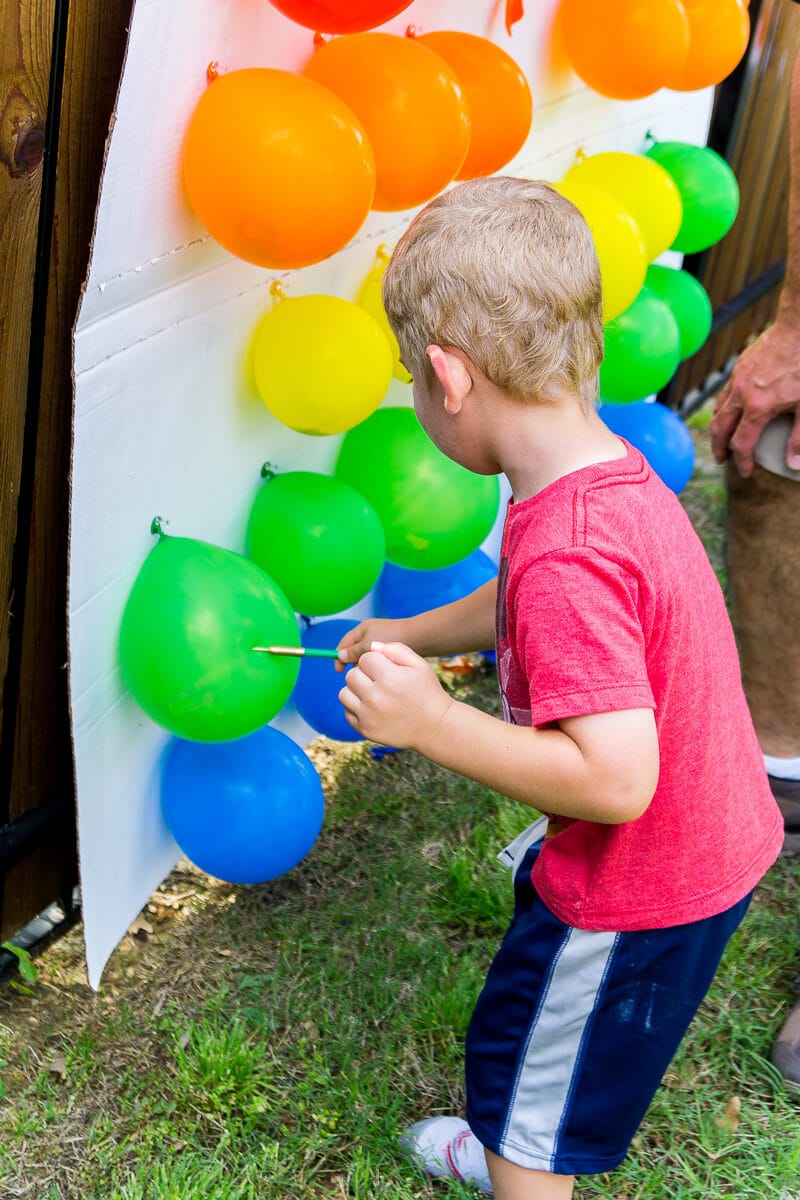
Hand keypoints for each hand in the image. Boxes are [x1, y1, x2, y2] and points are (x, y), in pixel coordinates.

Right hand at [335, 618, 408, 671]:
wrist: (419, 636)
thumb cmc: (392, 637)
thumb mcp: (368, 645)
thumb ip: (353, 651)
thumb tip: (340, 656)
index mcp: (363, 629)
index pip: (344, 643)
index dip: (339, 656)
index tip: (339, 670)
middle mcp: (370, 633)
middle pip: (354, 650)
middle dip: (352, 661)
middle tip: (357, 672)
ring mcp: (380, 640)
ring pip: (366, 656)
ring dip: (364, 665)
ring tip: (369, 674)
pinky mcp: (389, 648)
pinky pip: (377, 659)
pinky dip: (375, 665)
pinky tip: (379, 673)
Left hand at [338, 641, 452, 747]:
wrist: (435, 727)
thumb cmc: (427, 692)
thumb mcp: (419, 665)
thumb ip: (396, 650)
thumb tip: (372, 646)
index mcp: (389, 677)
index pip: (365, 659)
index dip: (375, 661)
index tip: (387, 669)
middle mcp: (375, 696)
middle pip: (351, 675)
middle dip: (363, 675)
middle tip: (379, 681)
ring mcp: (368, 715)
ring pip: (344, 693)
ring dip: (356, 691)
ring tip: (373, 694)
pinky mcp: (365, 729)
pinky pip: (347, 712)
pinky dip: (356, 708)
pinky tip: (372, 708)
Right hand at [710, 318, 799, 475]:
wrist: (799, 325)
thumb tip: (792, 464)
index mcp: (758, 407)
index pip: (741, 444)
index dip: (742, 462)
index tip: (745, 472)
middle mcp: (741, 394)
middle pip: (720, 429)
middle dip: (719, 448)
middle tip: (723, 460)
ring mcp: (738, 378)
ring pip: (718, 409)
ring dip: (719, 428)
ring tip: (724, 437)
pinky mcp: (740, 366)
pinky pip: (725, 393)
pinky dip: (724, 407)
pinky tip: (734, 408)